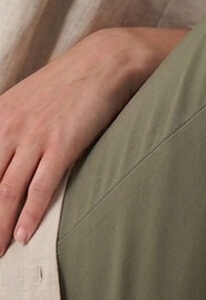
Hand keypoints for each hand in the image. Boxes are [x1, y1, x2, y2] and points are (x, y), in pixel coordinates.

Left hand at [0, 29, 140, 253]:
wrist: (102, 63)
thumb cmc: (69, 85)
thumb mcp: (27, 103)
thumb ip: (13, 129)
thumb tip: (9, 158)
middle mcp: (9, 127)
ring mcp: (34, 138)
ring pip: (7, 191)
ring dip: (0, 226)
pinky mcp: (61, 146)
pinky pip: (39, 188)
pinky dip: (29, 215)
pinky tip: (23, 236)